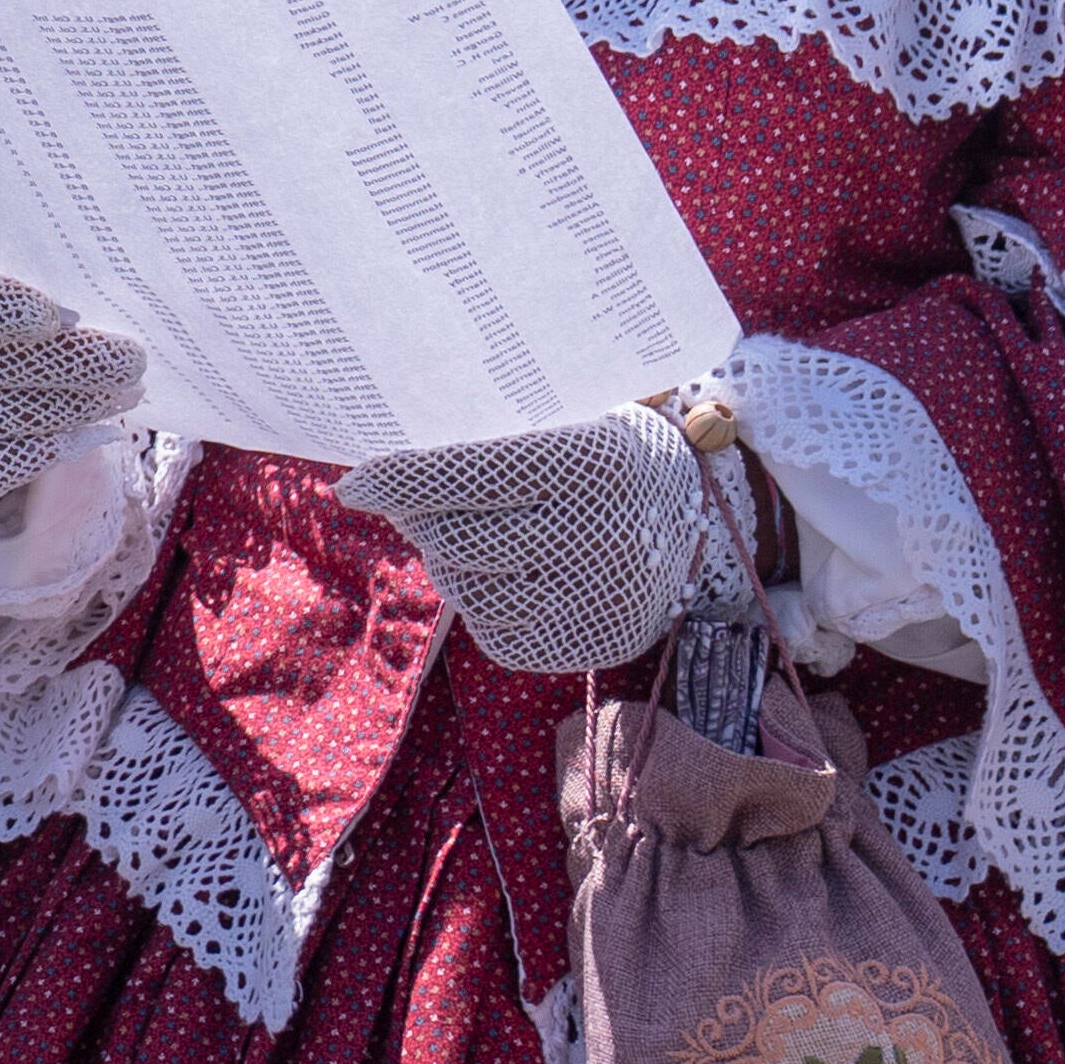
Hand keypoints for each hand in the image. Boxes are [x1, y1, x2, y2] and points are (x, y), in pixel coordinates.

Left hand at [343, 404, 706, 675]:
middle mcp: (601, 534)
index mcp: (594, 460)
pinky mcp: (596, 646)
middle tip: (410, 505)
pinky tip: (509, 577)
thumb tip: (388, 466)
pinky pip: (498, 636)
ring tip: (474, 538)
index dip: (397, 480)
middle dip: (418, 521)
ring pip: (470, 592)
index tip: (351, 483)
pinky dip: (485, 607)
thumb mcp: (574, 417)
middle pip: (456, 540)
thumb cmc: (612, 450)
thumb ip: (498, 434)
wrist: (713, 509)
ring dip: (451, 564)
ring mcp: (601, 598)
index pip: (465, 474)